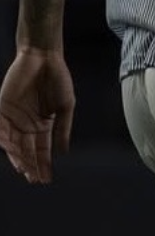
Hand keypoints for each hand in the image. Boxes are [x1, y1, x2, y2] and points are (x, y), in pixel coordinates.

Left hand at [0, 49, 75, 182]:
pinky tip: (10, 149)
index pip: (41, 150)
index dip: (43, 165)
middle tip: (32, 179)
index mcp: (43, 125)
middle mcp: (27, 123)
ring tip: (23, 169)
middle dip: (29, 164)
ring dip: (17, 156)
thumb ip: (63, 129)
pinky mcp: (2, 106)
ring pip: (13, 142)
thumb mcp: (66, 106)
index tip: (45, 179)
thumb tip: (63, 152)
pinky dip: (3, 138)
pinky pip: (0, 126)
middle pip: (26, 150)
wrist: (44, 56)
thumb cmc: (58, 78)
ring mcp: (13, 116)